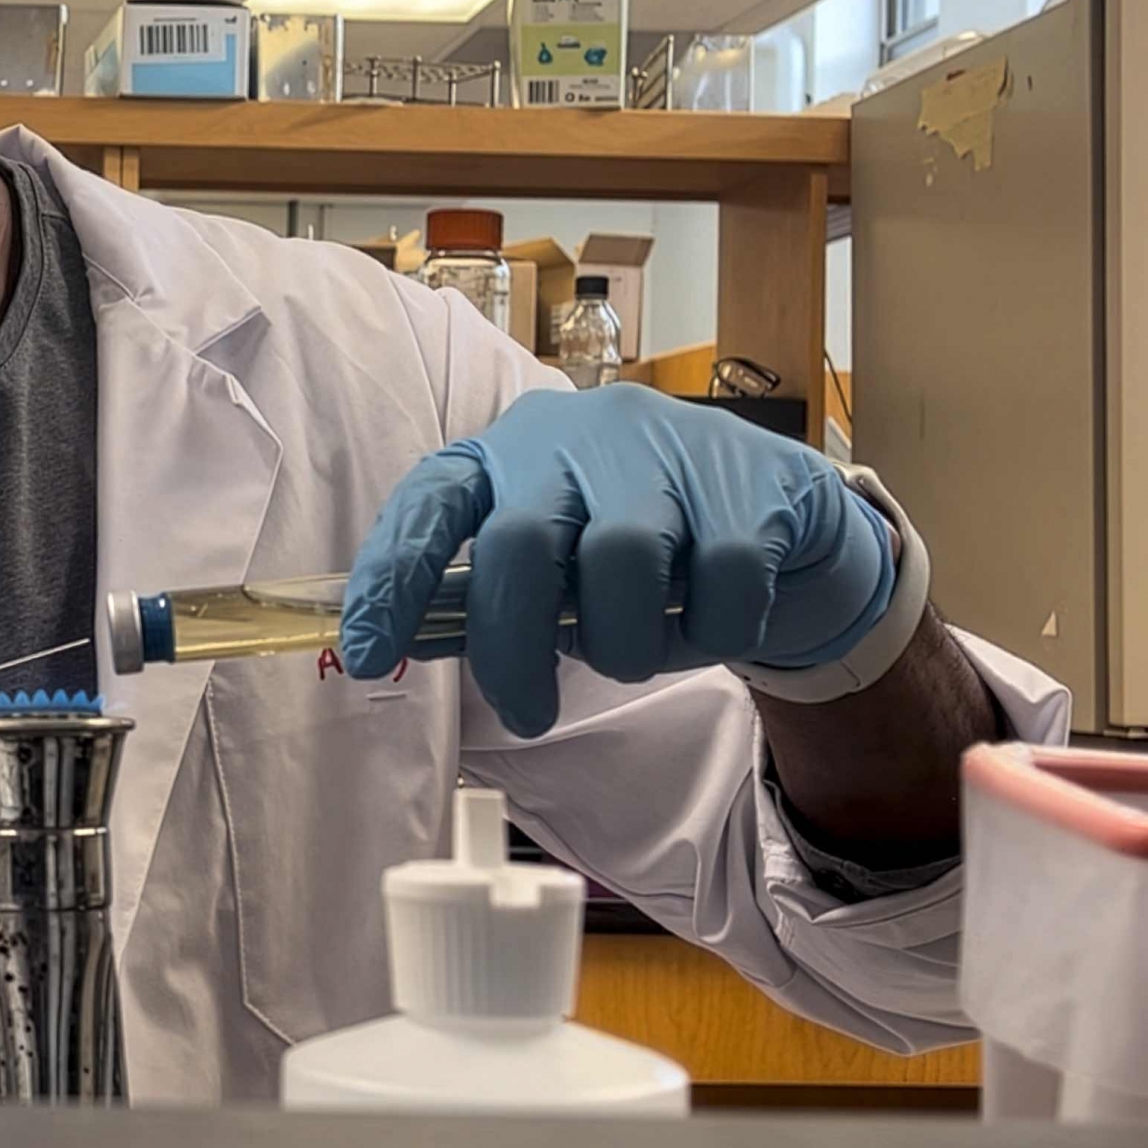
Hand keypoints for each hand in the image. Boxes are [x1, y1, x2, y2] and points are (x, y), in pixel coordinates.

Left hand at [341, 385, 893, 737]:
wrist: (781, 514)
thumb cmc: (640, 549)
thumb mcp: (557, 566)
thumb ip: (491, 598)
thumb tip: (406, 646)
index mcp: (509, 451)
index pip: (430, 502)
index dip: (392, 576)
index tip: (366, 654)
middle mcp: (577, 433)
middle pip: (522, 543)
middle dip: (515, 649)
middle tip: (528, 714)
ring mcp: (666, 446)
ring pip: (620, 564)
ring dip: (624, 645)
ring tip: (639, 654)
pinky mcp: (747, 479)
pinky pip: (720, 581)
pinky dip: (712, 633)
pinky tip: (716, 626)